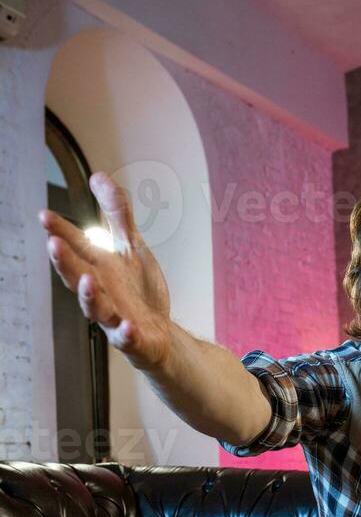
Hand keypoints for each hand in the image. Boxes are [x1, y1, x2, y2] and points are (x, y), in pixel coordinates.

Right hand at [38, 171, 171, 369]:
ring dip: (90, 296)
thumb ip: (116, 214)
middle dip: (65, 262)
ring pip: (96, 309)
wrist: (159, 334)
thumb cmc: (138, 292)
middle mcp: (101, 293)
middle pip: (77, 278)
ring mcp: (114, 317)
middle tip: (54, 244)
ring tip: (89, 280)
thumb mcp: (130, 247)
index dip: (61, 233)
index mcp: (99, 269)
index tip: (45, 216)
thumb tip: (98, 177)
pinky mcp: (132, 339)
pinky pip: (126, 338)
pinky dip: (125, 333)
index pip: (76, 248)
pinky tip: (127, 326)